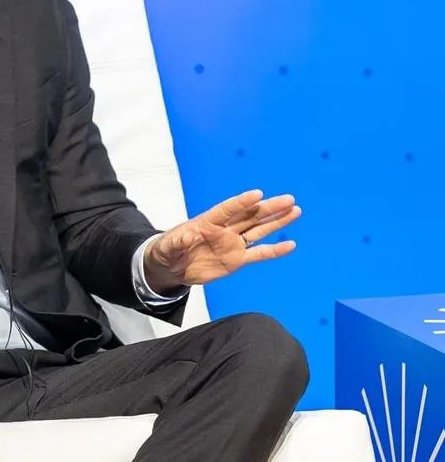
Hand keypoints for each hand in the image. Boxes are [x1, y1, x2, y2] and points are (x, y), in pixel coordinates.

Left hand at [143, 190, 300, 292]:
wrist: (172, 268)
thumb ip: (177, 242)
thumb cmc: (167, 252)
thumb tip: (187, 236)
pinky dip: (274, 250)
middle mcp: (224, 230)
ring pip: (258, 230)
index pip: (227, 209)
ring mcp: (232, 243)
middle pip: (250, 216)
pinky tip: (290, 244)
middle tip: (289, 199)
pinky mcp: (237, 259)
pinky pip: (259, 254)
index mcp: (207, 222)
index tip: (258, 194)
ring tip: (295, 211)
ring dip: (277, 221)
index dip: (241, 202)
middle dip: (269, 208)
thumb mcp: (167, 248)